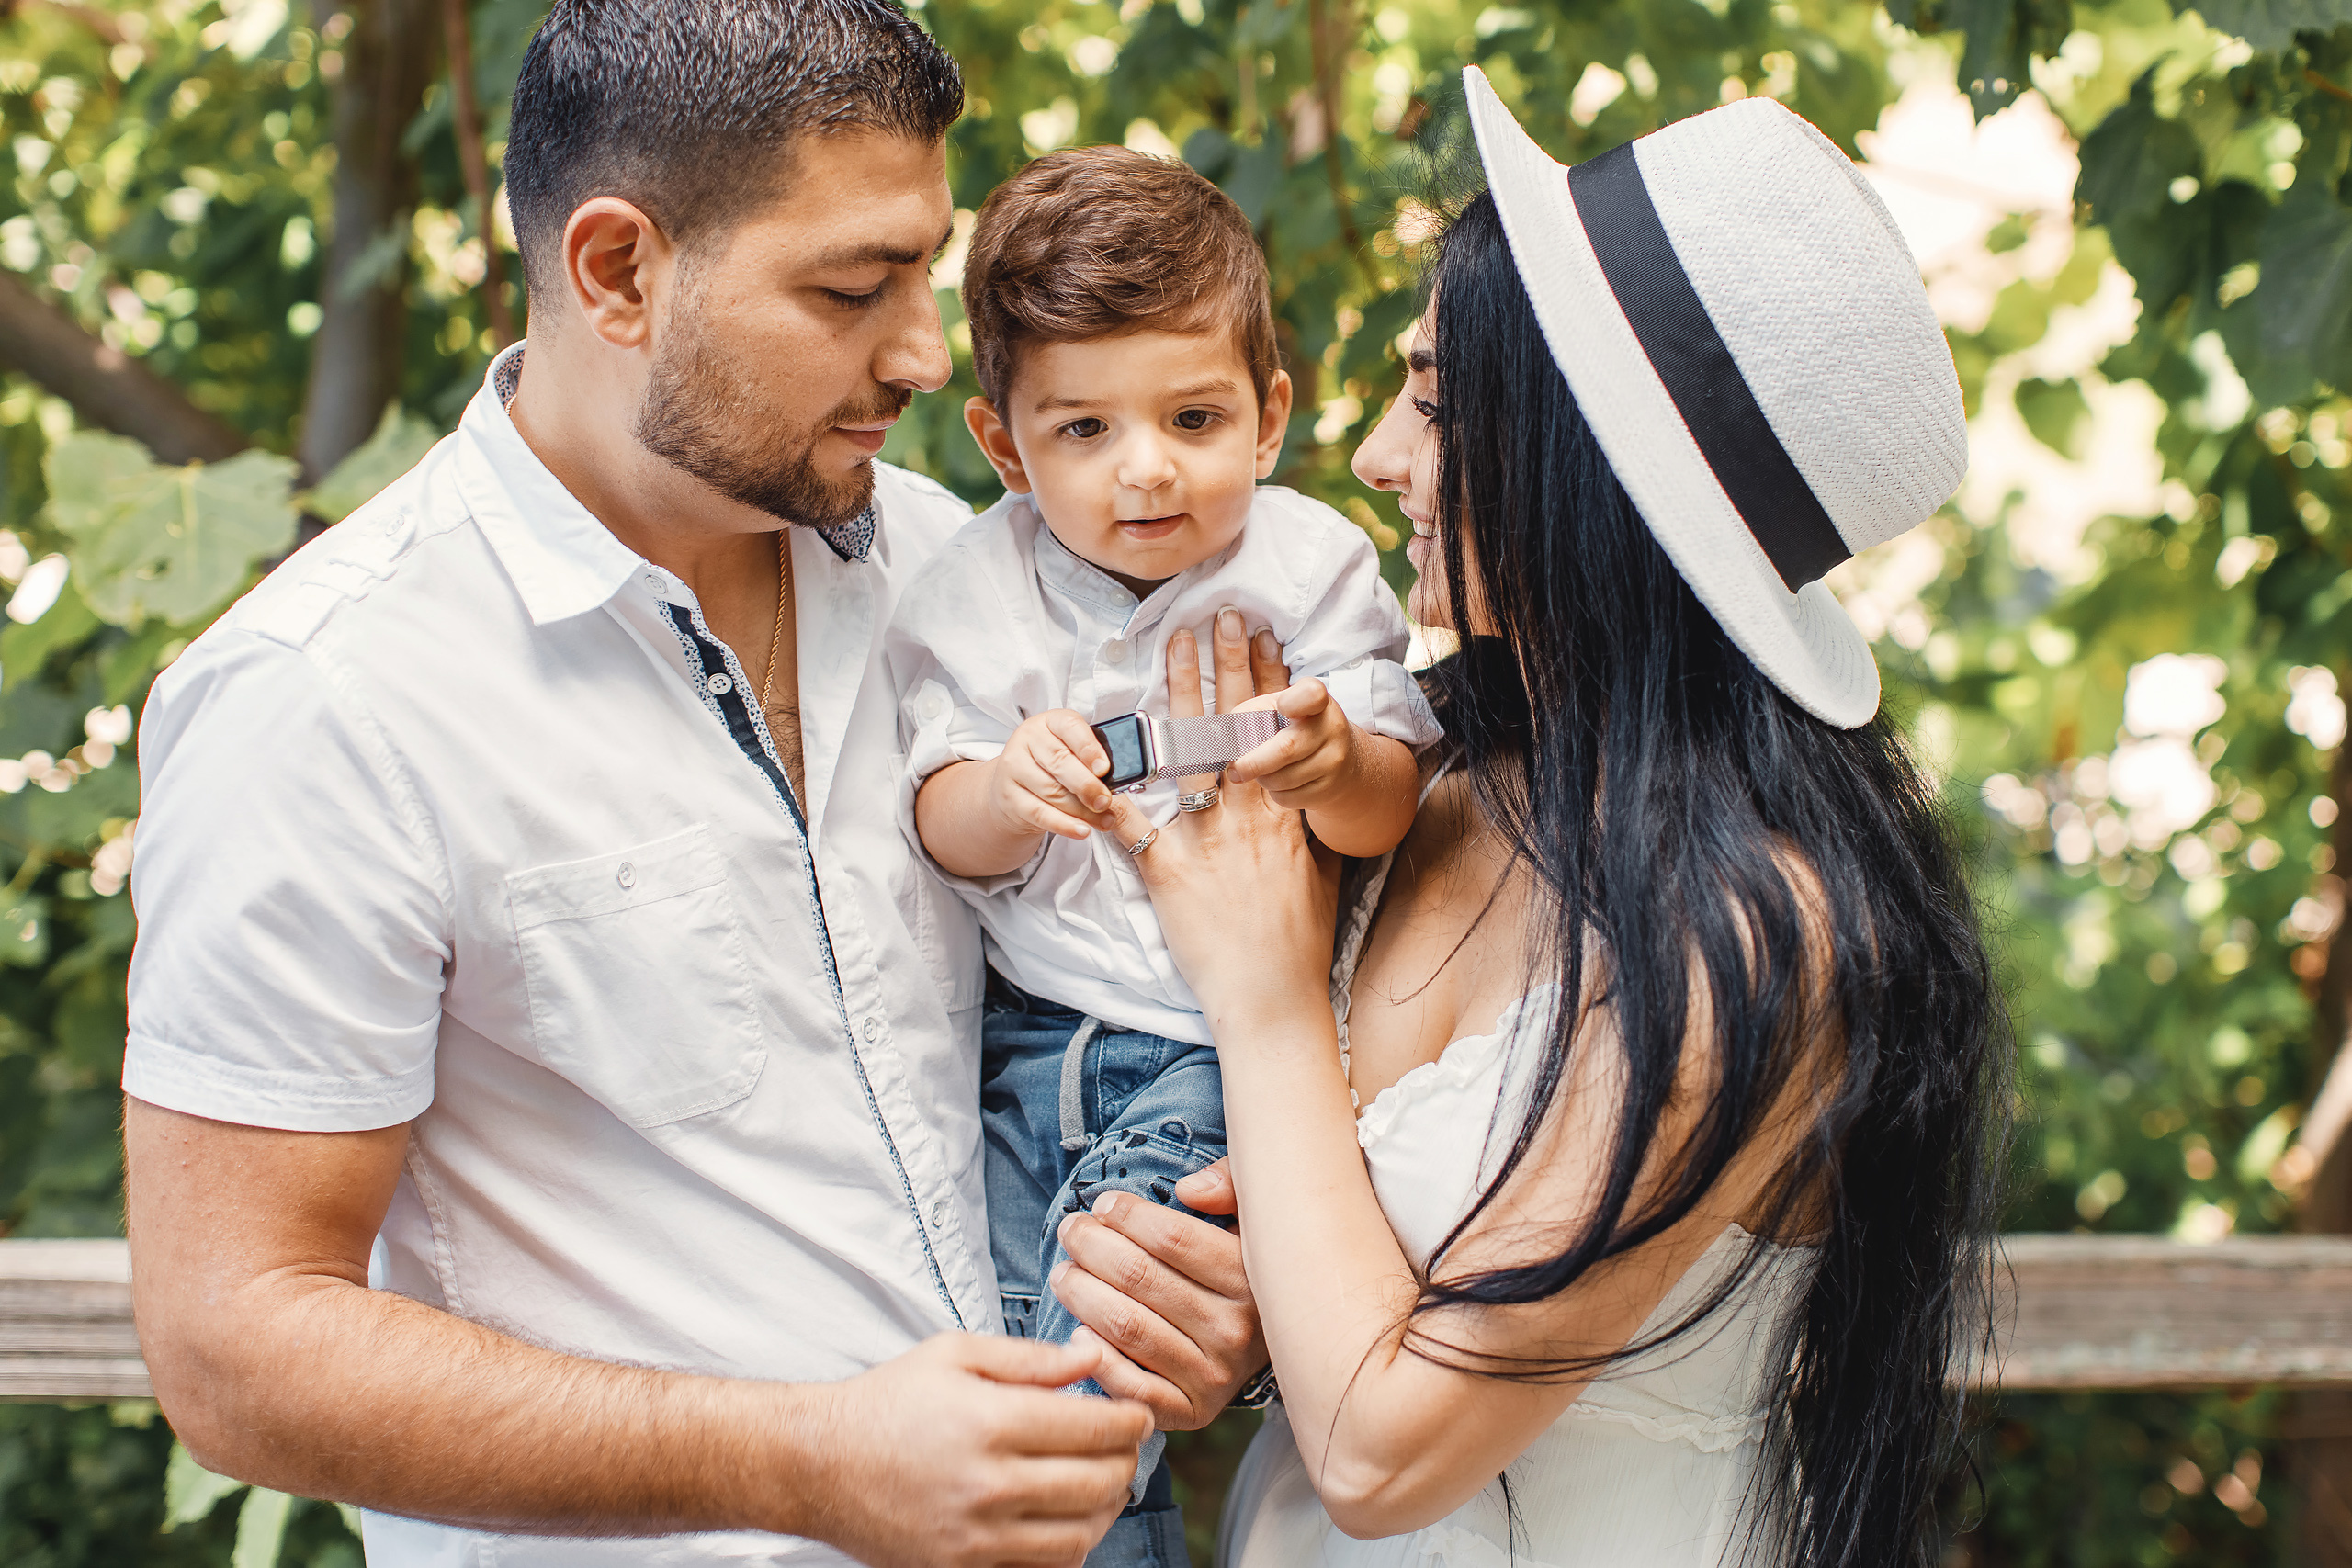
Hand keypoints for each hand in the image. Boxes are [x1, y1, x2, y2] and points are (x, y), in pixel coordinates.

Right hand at [794, 1333, 1148, 1567]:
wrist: (819, 1465)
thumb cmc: (887, 1402)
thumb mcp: (955, 1354)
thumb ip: (1030, 1358)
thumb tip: (1092, 1356)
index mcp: (990, 1421)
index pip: (1093, 1427)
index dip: (1130, 1420)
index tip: (1139, 1413)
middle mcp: (988, 1484)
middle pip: (1097, 1482)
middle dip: (1127, 1461)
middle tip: (1128, 1444)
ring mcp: (977, 1536)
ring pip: (1080, 1534)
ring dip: (1107, 1508)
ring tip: (1106, 1481)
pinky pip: (1043, 1567)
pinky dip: (1069, 1545)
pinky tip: (1067, 1516)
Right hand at [987, 710, 1118, 843]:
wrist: (1014, 785)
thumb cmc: (1053, 765)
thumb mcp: (1071, 751)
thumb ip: (1092, 759)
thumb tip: (1121, 778)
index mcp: (1049, 722)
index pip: (1069, 726)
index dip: (1088, 748)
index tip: (1104, 768)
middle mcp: (1027, 739)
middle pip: (1060, 761)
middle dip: (1087, 785)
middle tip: (1106, 801)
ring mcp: (1014, 768)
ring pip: (1052, 791)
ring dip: (1082, 811)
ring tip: (1105, 820)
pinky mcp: (1009, 797)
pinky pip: (1040, 814)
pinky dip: (1064, 825)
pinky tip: (1083, 831)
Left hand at [1050, 1174, 1265, 1430]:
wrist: (1287, 1341)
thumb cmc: (1247, 1265)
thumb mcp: (1254, 1213)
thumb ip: (1229, 1184)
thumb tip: (1188, 1191)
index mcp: (1252, 1277)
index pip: (1173, 1237)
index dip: (1127, 1216)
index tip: (1102, 1205)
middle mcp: (1238, 1330)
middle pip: (1140, 1277)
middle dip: (1091, 1246)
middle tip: (1071, 1231)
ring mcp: (1216, 1376)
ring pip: (1128, 1326)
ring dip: (1082, 1294)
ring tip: (1064, 1273)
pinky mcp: (1192, 1411)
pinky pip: (1134, 1387)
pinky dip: (1099, 1359)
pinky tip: (1078, 1332)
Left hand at [1104, 614, 1339, 1028]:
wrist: (1271, 995)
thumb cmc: (1297, 945)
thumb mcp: (1319, 877)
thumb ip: (1307, 834)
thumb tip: (1311, 803)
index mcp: (1284, 815)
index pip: (1278, 734)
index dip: (1272, 681)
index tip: (1267, 637)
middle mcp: (1249, 816)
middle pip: (1235, 724)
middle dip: (1228, 664)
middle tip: (1221, 616)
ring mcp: (1208, 840)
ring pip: (1188, 752)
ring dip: (1176, 694)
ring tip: (1172, 648)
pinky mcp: (1169, 872)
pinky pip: (1133, 825)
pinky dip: (1109, 796)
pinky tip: (1093, 760)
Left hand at [1225, 675, 1360, 811]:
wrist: (1343, 760)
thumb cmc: (1295, 728)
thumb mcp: (1276, 710)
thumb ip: (1248, 716)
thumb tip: (1219, 740)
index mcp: (1316, 700)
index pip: (1310, 695)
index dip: (1294, 702)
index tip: (1283, 708)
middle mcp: (1331, 727)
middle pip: (1285, 749)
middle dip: (1252, 763)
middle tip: (1234, 770)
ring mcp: (1334, 760)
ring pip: (1282, 778)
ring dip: (1262, 778)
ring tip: (1264, 769)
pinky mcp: (1330, 788)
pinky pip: (1289, 797)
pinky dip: (1276, 792)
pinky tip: (1282, 781)